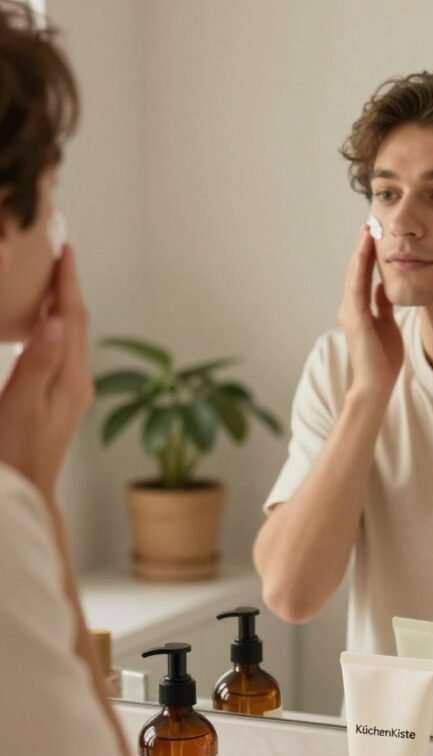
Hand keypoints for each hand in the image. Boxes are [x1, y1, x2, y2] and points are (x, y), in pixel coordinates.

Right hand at [0, 245, 92, 498]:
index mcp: (71, 378)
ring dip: (63, 306)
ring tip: (52, 279)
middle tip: (59, 253)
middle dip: (68, 287)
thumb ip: (38, 362)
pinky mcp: (61, 401)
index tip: (64, 249)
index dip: (67, 282)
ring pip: (72, 337)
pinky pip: (62, 352)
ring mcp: (72, 392)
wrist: (26, 492)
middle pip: (77, 324)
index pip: (73, 318)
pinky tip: (43, 325)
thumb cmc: (17, 451)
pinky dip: (55, 329)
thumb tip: (57, 319)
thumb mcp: (21, 404)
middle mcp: (78, 382)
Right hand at [338, 225, 403, 397]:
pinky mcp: (355, 318)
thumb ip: (381, 305)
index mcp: (359, 309)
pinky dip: (362, 266)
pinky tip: (368, 250)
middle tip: (370, 221)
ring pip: (354, 274)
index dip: (368, 254)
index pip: (364, 275)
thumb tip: (380, 286)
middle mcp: (351, 307)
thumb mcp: (385, 325)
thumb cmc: (383, 361)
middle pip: (356, 270)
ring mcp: (350, 312)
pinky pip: (358, 286)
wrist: (375, 386)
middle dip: (363, 246)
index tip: (376, 233)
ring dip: (360, 250)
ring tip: (367, 228)